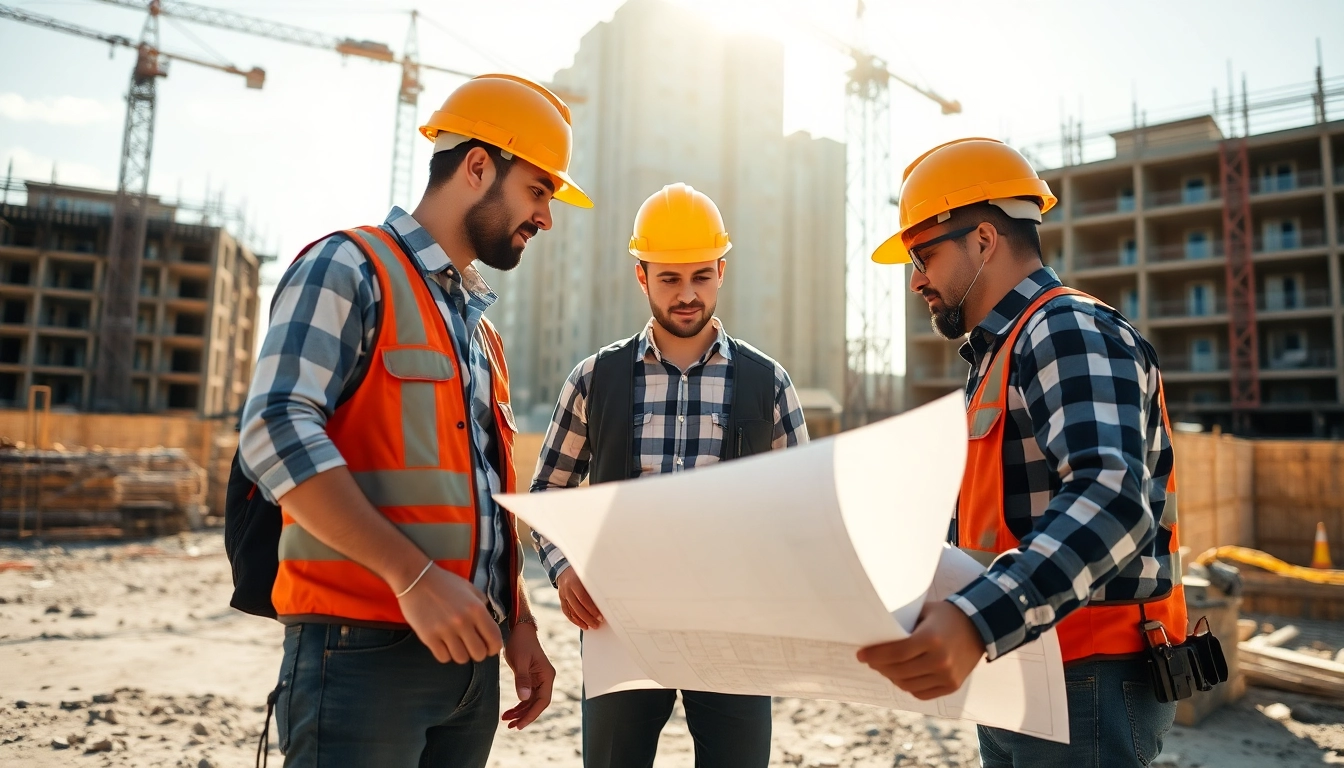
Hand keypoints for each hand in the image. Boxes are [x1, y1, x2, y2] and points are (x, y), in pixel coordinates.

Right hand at [397, 563, 503, 664]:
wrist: (415, 578)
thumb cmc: (444, 583)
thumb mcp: (470, 588)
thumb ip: (482, 605)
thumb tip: (488, 623)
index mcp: (476, 609)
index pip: (495, 640)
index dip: (494, 648)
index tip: (489, 647)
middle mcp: (462, 622)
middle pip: (479, 654)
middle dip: (478, 652)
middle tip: (471, 646)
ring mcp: (444, 630)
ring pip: (461, 659)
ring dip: (461, 654)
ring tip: (457, 644)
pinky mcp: (428, 637)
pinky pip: (443, 657)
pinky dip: (445, 654)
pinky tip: (444, 644)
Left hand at [501, 620, 555, 729]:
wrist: (519, 628)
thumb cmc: (521, 641)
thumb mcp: (520, 660)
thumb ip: (522, 679)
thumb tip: (523, 698)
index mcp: (547, 675)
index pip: (543, 701)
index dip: (532, 714)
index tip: (519, 724)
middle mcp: (545, 679)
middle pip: (537, 704)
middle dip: (525, 716)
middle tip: (511, 726)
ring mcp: (538, 679)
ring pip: (531, 701)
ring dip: (520, 712)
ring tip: (506, 720)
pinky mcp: (530, 678)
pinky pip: (526, 696)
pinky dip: (518, 704)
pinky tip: (508, 711)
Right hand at [556, 567, 602, 629]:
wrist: (564, 568)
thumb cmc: (581, 572)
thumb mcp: (587, 575)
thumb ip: (593, 586)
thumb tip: (604, 600)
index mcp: (575, 582)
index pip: (584, 599)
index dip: (592, 609)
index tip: (600, 617)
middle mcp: (567, 589)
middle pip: (578, 607)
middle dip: (588, 618)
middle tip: (597, 625)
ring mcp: (563, 594)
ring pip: (572, 611)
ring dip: (582, 621)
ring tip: (591, 627)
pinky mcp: (561, 599)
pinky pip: (566, 612)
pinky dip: (574, 620)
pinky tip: (581, 625)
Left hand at [856, 601, 985, 699]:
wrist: (980, 626)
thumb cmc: (946, 616)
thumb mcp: (924, 613)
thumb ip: (903, 625)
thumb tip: (875, 635)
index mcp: (931, 638)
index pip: (895, 652)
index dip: (874, 655)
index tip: (860, 654)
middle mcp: (940, 660)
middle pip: (898, 670)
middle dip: (879, 666)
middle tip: (870, 661)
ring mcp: (947, 676)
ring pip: (907, 684)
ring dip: (892, 677)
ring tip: (884, 668)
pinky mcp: (952, 686)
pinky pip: (921, 693)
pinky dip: (908, 686)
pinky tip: (901, 676)